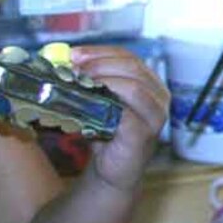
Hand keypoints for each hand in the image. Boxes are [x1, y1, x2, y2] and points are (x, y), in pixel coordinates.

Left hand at [66, 44, 171, 192]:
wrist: (113, 171)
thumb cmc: (106, 133)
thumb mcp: (99, 101)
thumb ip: (90, 81)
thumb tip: (63, 61)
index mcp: (150, 83)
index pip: (129, 57)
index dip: (100, 52)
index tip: (74, 54)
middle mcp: (159, 96)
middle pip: (132, 67)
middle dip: (100, 64)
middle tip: (74, 68)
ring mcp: (155, 116)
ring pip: (134, 87)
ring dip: (104, 80)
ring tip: (80, 83)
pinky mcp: (144, 135)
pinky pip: (127, 114)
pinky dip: (107, 105)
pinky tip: (88, 105)